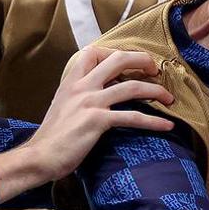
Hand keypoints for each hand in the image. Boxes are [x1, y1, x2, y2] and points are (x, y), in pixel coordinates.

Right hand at [22, 48, 175, 181]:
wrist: (39, 157)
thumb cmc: (51, 137)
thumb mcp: (62, 106)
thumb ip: (78, 95)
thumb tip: (96, 93)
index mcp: (71, 82)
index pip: (93, 52)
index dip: (114, 52)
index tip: (128, 61)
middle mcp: (82, 87)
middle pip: (118, 59)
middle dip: (142, 60)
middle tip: (156, 70)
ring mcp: (90, 102)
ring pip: (132, 86)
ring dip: (156, 90)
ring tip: (170, 98)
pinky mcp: (98, 121)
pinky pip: (133, 117)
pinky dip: (153, 121)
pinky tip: (167, 126)